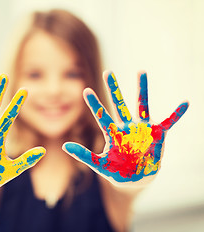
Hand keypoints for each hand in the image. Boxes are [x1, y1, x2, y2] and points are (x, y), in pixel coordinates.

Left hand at [63, 71, 187, 185]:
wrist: (136, 178)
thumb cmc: (117, 170)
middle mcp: (127, 127)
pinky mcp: (157, 135)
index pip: (102, 116)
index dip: (94, 104)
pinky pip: (169, 122)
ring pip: (141, 105)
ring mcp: (142, 129)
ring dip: (141, 89)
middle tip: (107, 72)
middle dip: (113, 89)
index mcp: (113, 133)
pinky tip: (185, 103)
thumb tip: (64, 146)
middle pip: (119, 104)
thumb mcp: (100, 164)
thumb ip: (84, 155)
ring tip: (141, 71)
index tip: (85, 90)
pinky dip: (177, 114)